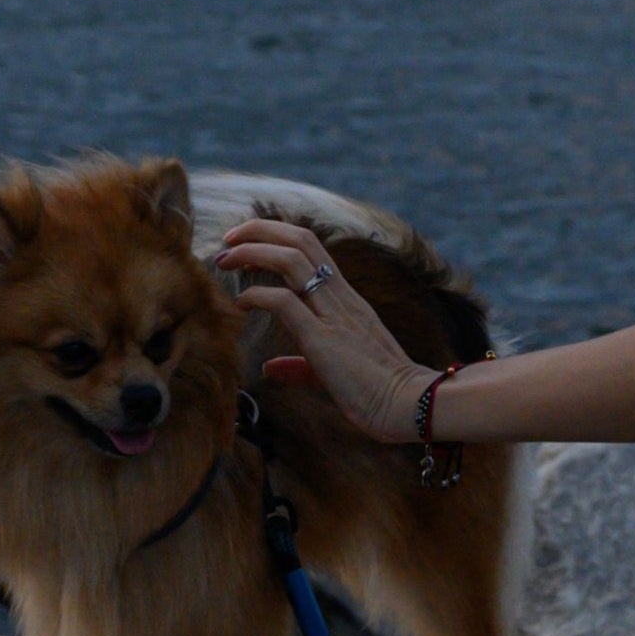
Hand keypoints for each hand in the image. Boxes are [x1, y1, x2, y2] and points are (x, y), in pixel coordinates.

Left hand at [215, 217, 429, 447]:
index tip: (246, 243)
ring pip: (292, 260)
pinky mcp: (324, 338)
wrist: (409, 405)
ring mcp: (334, 314)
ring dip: (253, 252)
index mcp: (346, 300)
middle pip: (301, 239)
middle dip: (260, 231)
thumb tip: (272, 367)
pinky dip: (258, 295)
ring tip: (225, 258)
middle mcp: (341, 297)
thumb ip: (301, 366)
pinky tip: (241, 303)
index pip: (311, 249)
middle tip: (229, 238)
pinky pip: (285, 302)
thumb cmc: (379, 392)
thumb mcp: (334, 371)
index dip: (276, 237)